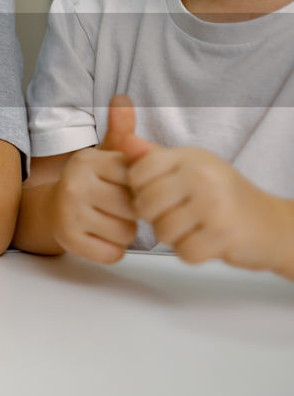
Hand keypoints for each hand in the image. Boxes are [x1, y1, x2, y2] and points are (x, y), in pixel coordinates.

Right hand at [44, 95, 142, 262]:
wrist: (50, 210)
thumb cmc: (90, 183)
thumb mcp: (104, 155)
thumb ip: (121, 132)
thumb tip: (122, 99)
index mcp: (88, 161)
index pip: (137, 179)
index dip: (138, 188)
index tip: (125, 187)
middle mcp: (75, 184)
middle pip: (134, 208)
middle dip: (133, 213)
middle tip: (116, 208)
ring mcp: (69, 213)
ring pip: (126, 233)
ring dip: (124, 233)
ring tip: (108, 221)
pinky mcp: (67, 239)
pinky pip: (112, 253)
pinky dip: (111, 250)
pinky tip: (100, 238)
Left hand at [119, 123, 293, 272]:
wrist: (271, 224)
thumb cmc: (224, 196)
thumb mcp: (190, 167)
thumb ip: (155, 157)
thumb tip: (125, 142)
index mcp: (190, 157)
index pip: (137, 172)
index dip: (138, 190)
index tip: (157, 195)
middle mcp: (201, 176)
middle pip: (145, 205)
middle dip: (155, 218)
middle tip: (177, 216)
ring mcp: (214, 204)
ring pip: (162, 232)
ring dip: (174, 238)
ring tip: (194, 228)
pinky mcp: (224, 234)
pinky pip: (184, 252)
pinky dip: (192, 253)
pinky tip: (206, 242)